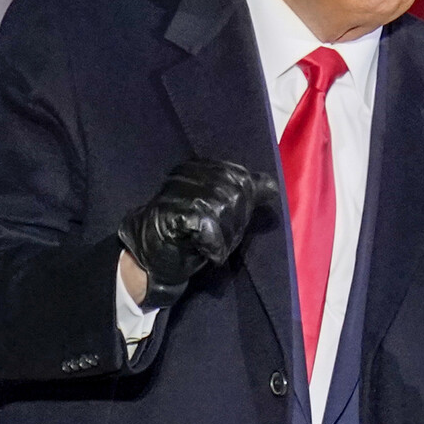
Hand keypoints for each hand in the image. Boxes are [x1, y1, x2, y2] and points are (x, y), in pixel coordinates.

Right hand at [118, 159, 278, 308]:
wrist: (150, 256)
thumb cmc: (189, 235)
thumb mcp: (220, 209)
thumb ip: (244, 193)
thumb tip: (273, 186)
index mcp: (200, 167)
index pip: (243, 178)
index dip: (244, 206)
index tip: (230, 222)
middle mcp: (188, 174)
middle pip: (236, 195)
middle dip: (234, 225)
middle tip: (218, 239)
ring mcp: (177, 192)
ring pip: (223, 211)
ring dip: (224, 239)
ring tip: (209, 247)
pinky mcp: (171, 214)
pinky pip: (208, 227)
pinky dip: (213, 246)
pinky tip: (205, 252)